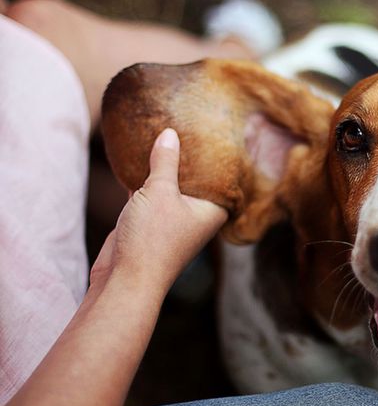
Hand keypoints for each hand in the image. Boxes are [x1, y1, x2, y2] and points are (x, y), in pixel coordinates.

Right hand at [90, 128, 227, 293]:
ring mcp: (173, 220)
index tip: (222, 132)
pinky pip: (151, 194)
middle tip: (190, 125)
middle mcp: (197, 216)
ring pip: (172, 186)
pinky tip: (138, 158)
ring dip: (166, 167)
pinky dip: (146, 178)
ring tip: (165, 135)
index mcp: (212, 210)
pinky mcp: (149, 223)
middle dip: (191, 157)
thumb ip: (166, 162)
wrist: (125, 279)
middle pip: (197, 180)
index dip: (222, 157)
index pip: (224, 178)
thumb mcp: (160, 192)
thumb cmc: (152, 239)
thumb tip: (171, 133)